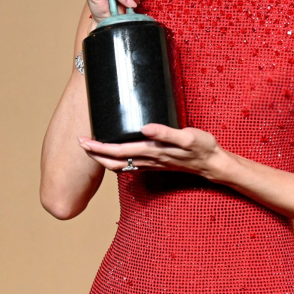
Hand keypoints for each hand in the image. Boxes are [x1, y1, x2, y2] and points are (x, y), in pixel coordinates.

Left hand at [77, 124, 224, 179]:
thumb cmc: (201, 148)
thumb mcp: (188, 136)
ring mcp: (153, 164)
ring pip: (121, 165)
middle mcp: (149, 160)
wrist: (212, 163)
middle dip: (95, 153)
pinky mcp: (157, 163)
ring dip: (104, 158)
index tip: (84, 140)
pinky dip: (118, 161)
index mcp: (153, 152)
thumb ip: (166, 133)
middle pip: (114, 161)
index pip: (118, 151)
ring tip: (93, 148)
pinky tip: (117, 155)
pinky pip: (131, 165)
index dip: (99, 147)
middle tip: (80, 143)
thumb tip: (144, 128)